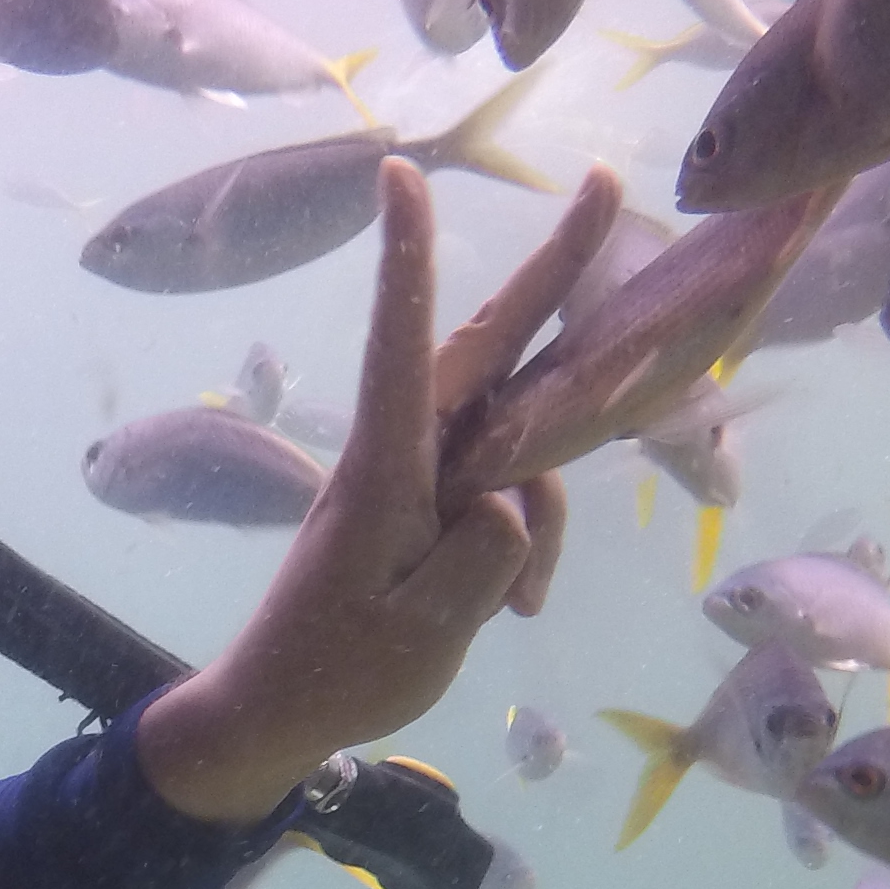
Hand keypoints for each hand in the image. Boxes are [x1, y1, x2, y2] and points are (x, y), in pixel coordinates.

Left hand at [133, 159, 604, 823]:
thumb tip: (513, 501)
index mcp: (384, 470)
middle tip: (609, 186)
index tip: (401, 174)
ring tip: (520, 607)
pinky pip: (509, 493)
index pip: (398, 346)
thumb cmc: (336, 672)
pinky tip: (514, 606)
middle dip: (554, 269)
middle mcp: (406, 452)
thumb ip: (476, 561)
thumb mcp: (419, 635)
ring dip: (541, 517)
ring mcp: (425, 475)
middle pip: (490, 345)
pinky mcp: (438, 503)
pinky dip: (525, 542)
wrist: (279, 714)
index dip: (407, 260)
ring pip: (522, 447)